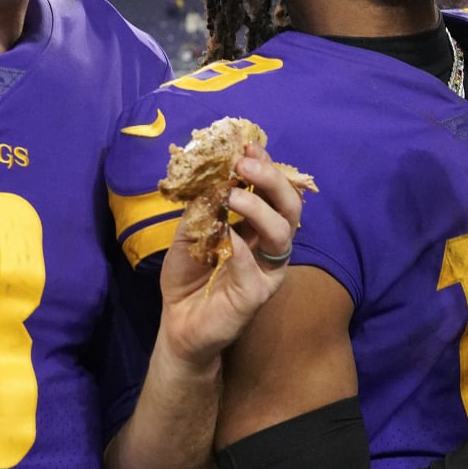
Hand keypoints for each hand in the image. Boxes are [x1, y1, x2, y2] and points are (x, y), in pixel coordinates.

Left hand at [157, 142, 304, 367]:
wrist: (178, 322)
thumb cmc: (189, 275)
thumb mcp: (190, 230)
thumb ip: (203, 205)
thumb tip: (211, 171)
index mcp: (258, 227)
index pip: (273, 192)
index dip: (265, 166)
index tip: (247, 146)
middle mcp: (269, 247)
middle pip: (289, 208)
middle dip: (271, 180)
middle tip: (245, 164)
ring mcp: (267, 272)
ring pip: (283, 235)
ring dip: (258, 209)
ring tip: (232, 196)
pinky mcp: (257, 296)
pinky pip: (257, 269)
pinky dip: (243, 249)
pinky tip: (228, 238)